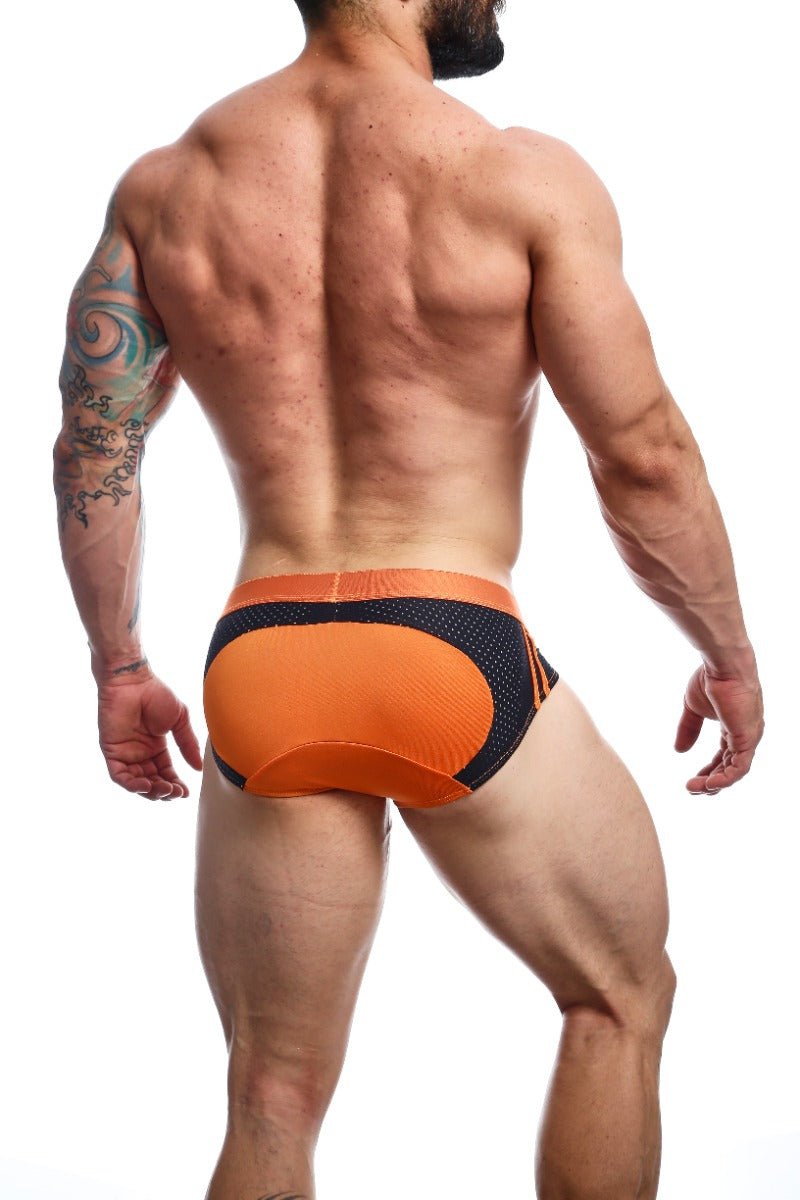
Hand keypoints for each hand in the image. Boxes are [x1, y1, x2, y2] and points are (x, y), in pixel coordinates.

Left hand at [97, 674, 203, 799]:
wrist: (133, 681)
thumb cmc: (156, 694)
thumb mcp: (179, 721)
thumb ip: (188, 744)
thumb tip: (198, 767)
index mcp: (156, 747)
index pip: (165, 773)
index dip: (175, 785)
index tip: (186, 793)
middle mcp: (140, 753)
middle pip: (152, 782)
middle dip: (164, 791)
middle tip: (176, 793)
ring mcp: (125, 754)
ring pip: (136, 783)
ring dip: (151, 791)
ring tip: (165, 790)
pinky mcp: (111, 752)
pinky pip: (119, 776)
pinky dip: (132, 785)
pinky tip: (147, 785)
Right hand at [674, 662, 763, 794]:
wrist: (722, 666)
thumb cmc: (710, 680)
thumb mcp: (693, 709)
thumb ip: (688, 729)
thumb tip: (678, 751)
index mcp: (734, 728)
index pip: (723, 757)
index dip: (708, 771)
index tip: (692, 779)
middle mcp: (744, 736)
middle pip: (729, 768)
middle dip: (710, 781)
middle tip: (691, 788)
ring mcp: (748, 738)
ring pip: (734, 771)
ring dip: (714, 783)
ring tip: (694, 788)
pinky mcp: (748, 739)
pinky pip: (739, 768)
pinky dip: (724, 779)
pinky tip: (708, 785)